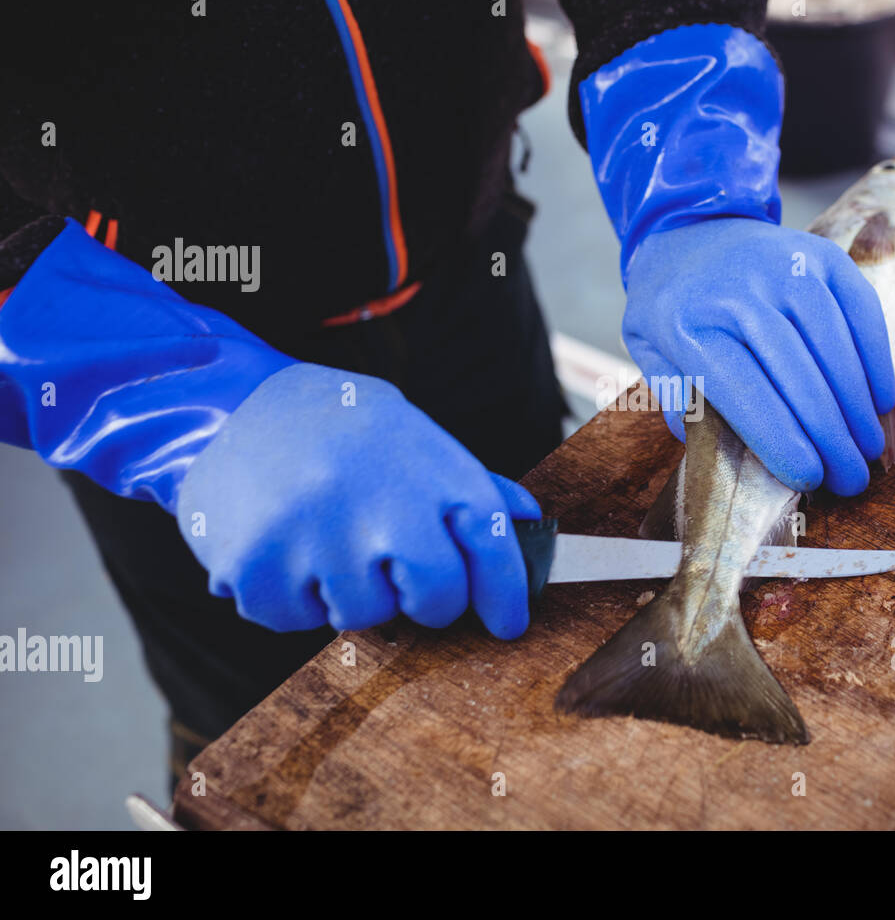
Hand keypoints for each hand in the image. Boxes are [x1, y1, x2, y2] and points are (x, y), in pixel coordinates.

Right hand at [176, 363, 539, 636]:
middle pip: (435, 597)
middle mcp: (377, 497)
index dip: (507, 592)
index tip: (508, 623)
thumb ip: (467, 483)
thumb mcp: (412, 436)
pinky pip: (296, 621)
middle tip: (398, 575)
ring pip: (363, 616)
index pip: (490, 542)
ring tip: (326, 539)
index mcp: (426, 463)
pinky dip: (293, 599)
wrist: (233, 407)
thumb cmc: (342, 431)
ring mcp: (316, 533)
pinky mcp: (257, 564)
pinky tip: (284, 549)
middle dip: (427, 602)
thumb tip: (525, 520)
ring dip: (351, 594)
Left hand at [622, 218, 894, 494]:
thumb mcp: (649, 353)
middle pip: (796, 374)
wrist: (690, 227)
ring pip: (833, 344)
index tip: (808, 478)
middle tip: (850, 479)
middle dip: (829, 435)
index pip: (744, 393)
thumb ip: (682, 401)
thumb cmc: (674, 307)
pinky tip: (880, 400)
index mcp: (689, 325)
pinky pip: (859, 311)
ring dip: (856, 405)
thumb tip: (728, 454)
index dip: (781, 439)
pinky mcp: (822, 255)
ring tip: (868, 448)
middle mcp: (739, 292)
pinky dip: (874, 358)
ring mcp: (784, 267)